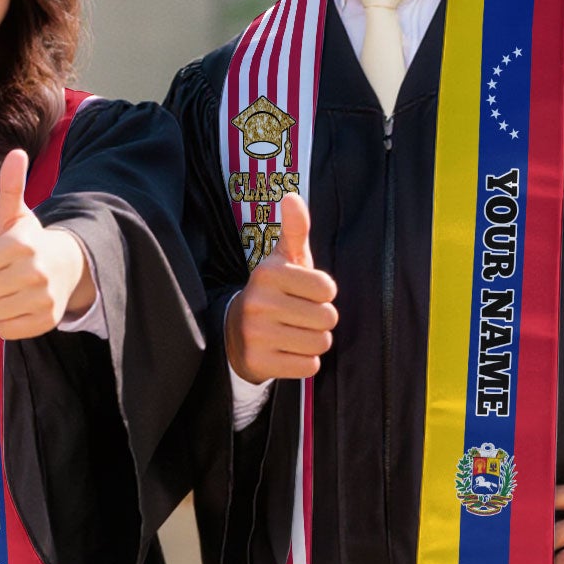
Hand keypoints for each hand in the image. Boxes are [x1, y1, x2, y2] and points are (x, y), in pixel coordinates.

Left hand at [0, 148, 92, 339]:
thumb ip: (10, 186)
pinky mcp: (46, 321)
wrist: (68, 266)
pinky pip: (5, 330)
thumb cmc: (30, 240)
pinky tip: (16, 305)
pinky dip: (5, 321)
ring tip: (4, 291)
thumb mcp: (17, 214)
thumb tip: (16, 152)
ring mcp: (42, 299)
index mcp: (21, 245)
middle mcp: (34, 273)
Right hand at [224, 191, 337, 380]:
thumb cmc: (273, 292)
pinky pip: (308, 366)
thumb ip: (294, 230)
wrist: (234, 332)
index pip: (328, 289)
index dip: (323, 294)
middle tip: (298, 316)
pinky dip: (303, 362)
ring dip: (313, 341)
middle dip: (320, 320)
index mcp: (268, 273)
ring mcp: (256, 334)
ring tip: (293, 333)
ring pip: (320, 343)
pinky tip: (286, 351)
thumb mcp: (283, 260)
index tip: (303, 293)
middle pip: (328, 318)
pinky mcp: (258, 362)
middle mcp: (258, 302)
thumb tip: (292, 196)